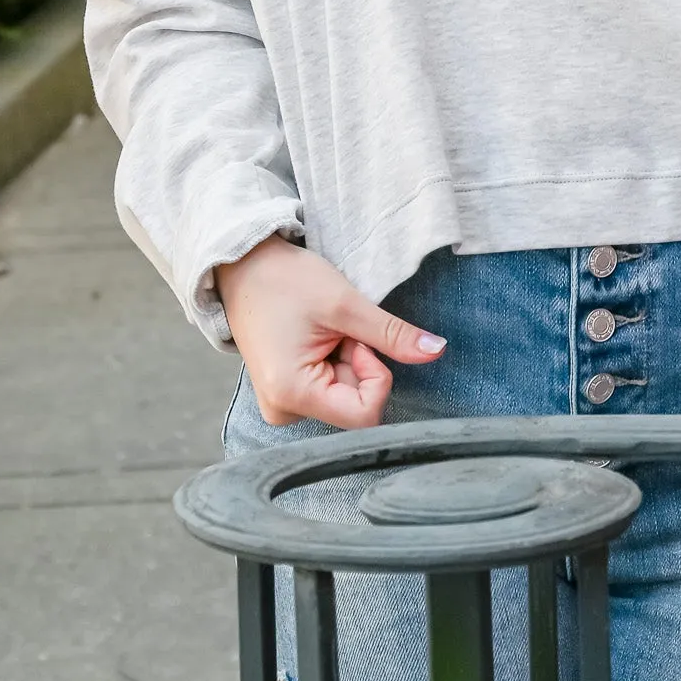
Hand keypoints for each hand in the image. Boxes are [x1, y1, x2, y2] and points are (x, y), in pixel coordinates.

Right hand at [215, 235, 445, 428]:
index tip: (357, 339)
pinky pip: (328, 387)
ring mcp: (282, 403)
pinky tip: (314, 337)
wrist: (243, 265)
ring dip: (346, 360)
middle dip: (358, 362)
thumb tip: (437, 351)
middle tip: (336, 328)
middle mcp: (283, 410)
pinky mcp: (286, 392)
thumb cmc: (285, 280)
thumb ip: (392, 335)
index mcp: (291, 395)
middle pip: (355, 404)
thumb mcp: (345, 304)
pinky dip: (333, 360)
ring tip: (321, 329)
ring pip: (345, 394)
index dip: (375, 375)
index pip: (366, 415)